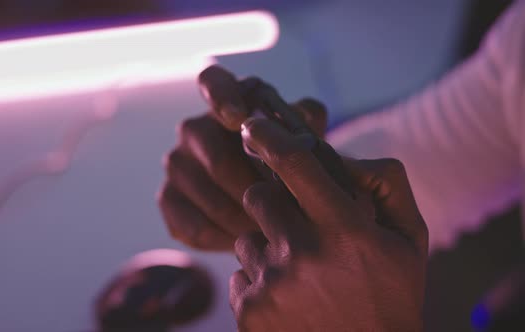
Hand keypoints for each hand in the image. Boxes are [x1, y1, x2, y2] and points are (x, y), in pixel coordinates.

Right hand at [158, 66, 327, 249]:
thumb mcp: (303, 142)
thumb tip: (307, 115)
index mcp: (228, 103)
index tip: (239, 119)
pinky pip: (194, 225)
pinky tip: (246, 241)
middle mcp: (195, 128)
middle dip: (254, 190)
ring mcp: (177, 164)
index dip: (221, 97)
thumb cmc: (286, 165)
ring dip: (242, 219)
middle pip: (218, 158)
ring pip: (208, 197)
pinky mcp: (168, 199)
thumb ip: (307, 123)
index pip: (212, 82)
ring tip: (271, 232)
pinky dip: (223, 238)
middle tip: (282, 212)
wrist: (263, 205)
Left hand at [230, 118, 428, 330]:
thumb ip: (386, 184)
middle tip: (294, 224)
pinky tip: (287, 298)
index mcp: (345, 229)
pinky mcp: (250, 311)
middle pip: (257, 196)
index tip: (252, 125)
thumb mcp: (409, 239)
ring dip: (266, 246)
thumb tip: (342, 156)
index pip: (294, 164)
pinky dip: (258, 281)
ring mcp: (272, 284)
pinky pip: (239, 275)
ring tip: (298, 273)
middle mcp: (303, 253)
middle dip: (271, 200)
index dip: (269, 136)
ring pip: (246, 238)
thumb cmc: (390, 295)